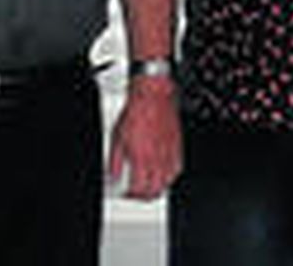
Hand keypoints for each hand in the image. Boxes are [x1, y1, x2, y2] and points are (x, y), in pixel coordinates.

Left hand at [107, 77, 181, 199]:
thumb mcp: (117, 138)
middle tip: (136, 194)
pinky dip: (169, 176)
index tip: (125, 194)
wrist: (153, 97)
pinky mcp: (178, 147)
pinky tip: (163, 174)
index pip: (139, 190)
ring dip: (157, 188)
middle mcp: (158, 160)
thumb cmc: (136, 112)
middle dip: (144, 196)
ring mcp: (170, 154)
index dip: (130, 196)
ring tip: (149, 187)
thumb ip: (115, 162)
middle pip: (155, 191)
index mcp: (142, 160)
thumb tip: (114, 176)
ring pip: (168, 182)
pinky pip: (177, 170)